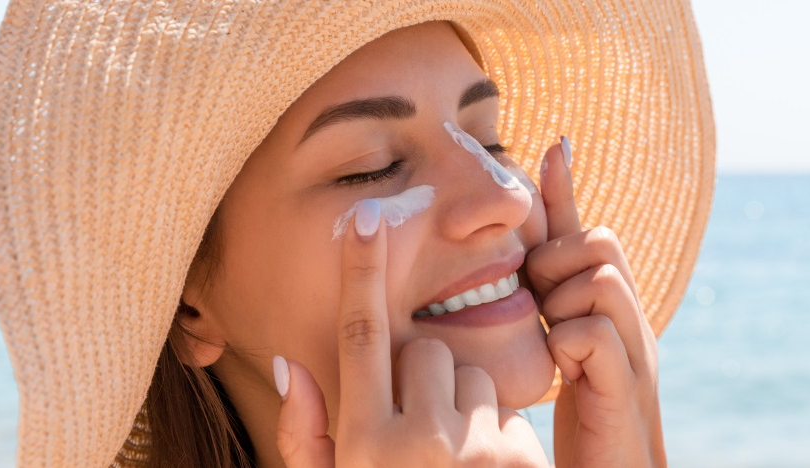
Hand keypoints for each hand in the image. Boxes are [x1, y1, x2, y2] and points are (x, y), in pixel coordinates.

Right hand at [271, 198, 549, 467]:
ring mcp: (473, 450)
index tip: (364, 218)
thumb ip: (306, 436)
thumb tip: (291, 363)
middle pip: (425, 353)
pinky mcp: (518, 457)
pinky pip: (506, 411)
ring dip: (462, 406)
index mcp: (362, 443)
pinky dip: (495, 434)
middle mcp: (416, 441)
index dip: (360, 271)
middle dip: (423, 378)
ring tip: (452, 462)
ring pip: (470, 377)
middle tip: (421, 435)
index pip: (359, 335)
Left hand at [527, 138, 667, 467]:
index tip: (550, 145)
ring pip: (599, 280)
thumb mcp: (555, 345)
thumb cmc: (581, 414)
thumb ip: (543, 299)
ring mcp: (635, 349)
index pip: (586, 232)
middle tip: (543, 304)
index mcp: (609, 306)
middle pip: (599, 242)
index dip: (564, 191)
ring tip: (553, 335)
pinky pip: (594, 331)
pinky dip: (569, 343)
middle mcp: (629, 318)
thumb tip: (522, 251)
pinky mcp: (626, 385)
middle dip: (558, 261)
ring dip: (563, 301)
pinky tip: (563, 368)